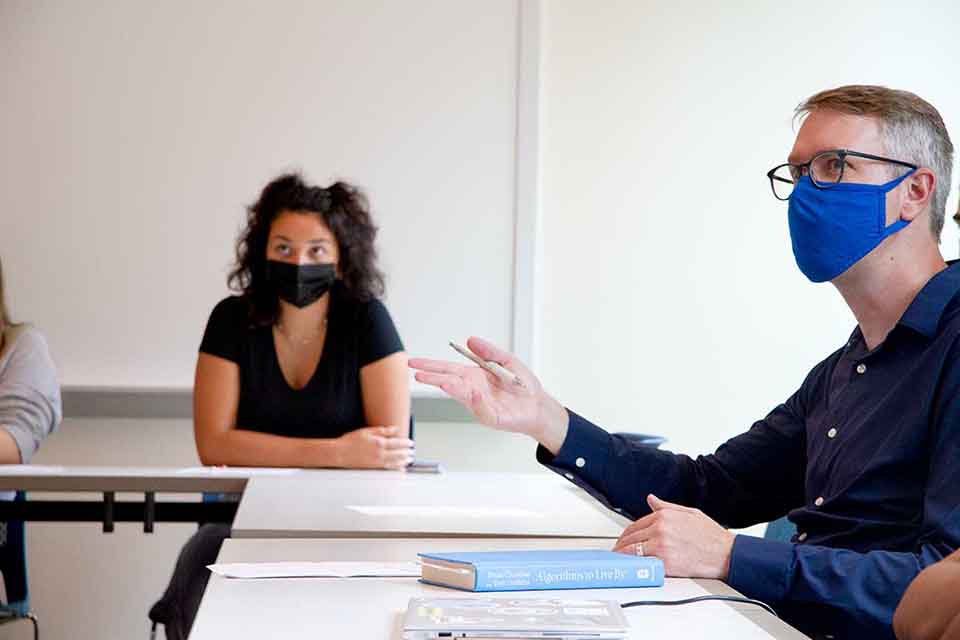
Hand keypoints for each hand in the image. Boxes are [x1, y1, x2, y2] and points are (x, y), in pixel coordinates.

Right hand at [334, 426, 413, 469]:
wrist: (339, 453)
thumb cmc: (351, 440)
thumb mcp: (367, 431)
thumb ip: (383, 431)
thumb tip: (395, 429)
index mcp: (379, 442)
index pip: (397, 443)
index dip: (406, 443)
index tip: (411, 443)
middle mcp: (379, 453)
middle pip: (398, 454)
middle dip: (407, 453)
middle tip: (413, 452)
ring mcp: (376, 462)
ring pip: (394, 462)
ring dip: (404, 461)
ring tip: (409, 460)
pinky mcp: (373, 468)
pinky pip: (388, 469)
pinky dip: (396, 469)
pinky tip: (400, 469)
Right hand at [409, 337, 568, 452]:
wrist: (538, 405)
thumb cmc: (522, 385)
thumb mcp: (507, 360)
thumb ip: (489, 351)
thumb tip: (469, 339)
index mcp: (473, 376)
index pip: (447, 369)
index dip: (430, 365)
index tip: (414, 362)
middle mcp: (473, 390)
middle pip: (448, 381)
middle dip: (432, 377)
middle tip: (415, 373)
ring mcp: (480, 405)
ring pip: (461, 395)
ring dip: (449, 387)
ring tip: (436, 381)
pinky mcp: (491, 417)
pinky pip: (482, 409)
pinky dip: (476, 400)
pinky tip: (471, 391)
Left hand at [612, 494, 734, 579]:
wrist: (726, 554)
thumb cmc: (711, 536)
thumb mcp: (689, 513)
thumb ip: (666, 506)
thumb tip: (651, 499)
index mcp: (664, 516)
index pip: (636, 524)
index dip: (626, 534)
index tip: (623, 540)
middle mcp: (660, 529)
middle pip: (631, 537)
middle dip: (621, 545)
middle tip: (616, 551)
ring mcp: (661, 546)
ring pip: (632, 551)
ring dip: (622, 556)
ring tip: (618, 560)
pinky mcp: (665, 563)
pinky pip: (643, 564)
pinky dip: (633, 566)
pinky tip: (629, 568)